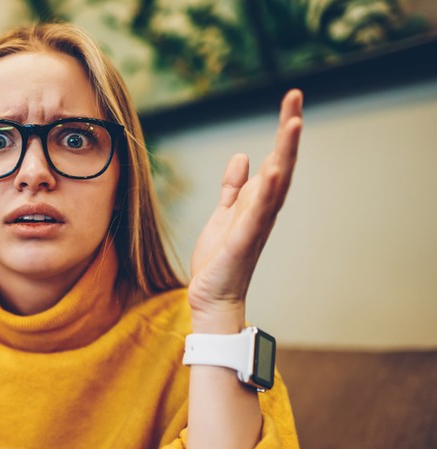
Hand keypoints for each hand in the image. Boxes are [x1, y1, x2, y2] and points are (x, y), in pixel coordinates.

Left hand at [187, 89, 302, 332]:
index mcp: (257, 199)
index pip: (275, 157)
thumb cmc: (220, 257)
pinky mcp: (243, 239)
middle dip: (288, 130)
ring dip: (285, 154)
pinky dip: (265, 191)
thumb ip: (233, 187)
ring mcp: (256, 223)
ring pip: (276, 183)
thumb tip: (243, 156)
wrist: (212, 294)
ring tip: (293, 123)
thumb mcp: (223, 213)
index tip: (292, 98)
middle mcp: (263, 208)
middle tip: (296, 96)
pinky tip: (271, 170)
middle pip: (282, 162)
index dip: (283, 129)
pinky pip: (257, 213)